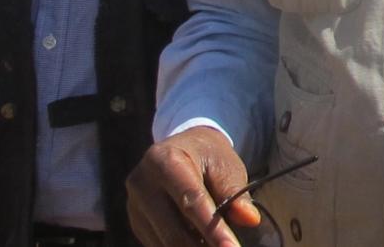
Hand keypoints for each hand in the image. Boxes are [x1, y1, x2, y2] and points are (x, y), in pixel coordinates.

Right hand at [127, 126, 260, 246]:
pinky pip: (158, 244)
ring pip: (165, 242)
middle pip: (173, 229)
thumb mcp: (225, 165)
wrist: (182, 148)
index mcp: (164, 160)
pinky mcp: (136, 222)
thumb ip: (235, 192)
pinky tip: (201, 244)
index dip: (213, 228)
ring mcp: (134, 205)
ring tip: (217, 246)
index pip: (191, 201)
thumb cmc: (208, 156)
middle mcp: (142, 184)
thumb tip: (249, 219)